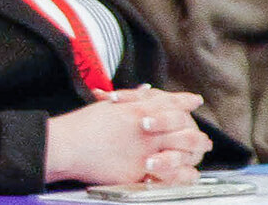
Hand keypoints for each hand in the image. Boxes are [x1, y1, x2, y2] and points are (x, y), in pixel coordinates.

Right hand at [45, 87, 212, 185]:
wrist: (65, 146)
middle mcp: (147, 130)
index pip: (171, 103)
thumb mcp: (108, 106)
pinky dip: (181, 175)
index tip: (193, 102)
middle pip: (185, 128)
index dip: (184, 102)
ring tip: (196, 155)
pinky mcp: (141, 171)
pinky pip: (171, 175)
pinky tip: (185, 173)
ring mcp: (146, 151)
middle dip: (196, 134)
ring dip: (193, 153)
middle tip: (202, 139)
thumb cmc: (79, 127)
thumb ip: (131, 100)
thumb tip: (147, 92)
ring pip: (184, 151)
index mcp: (139, 111)